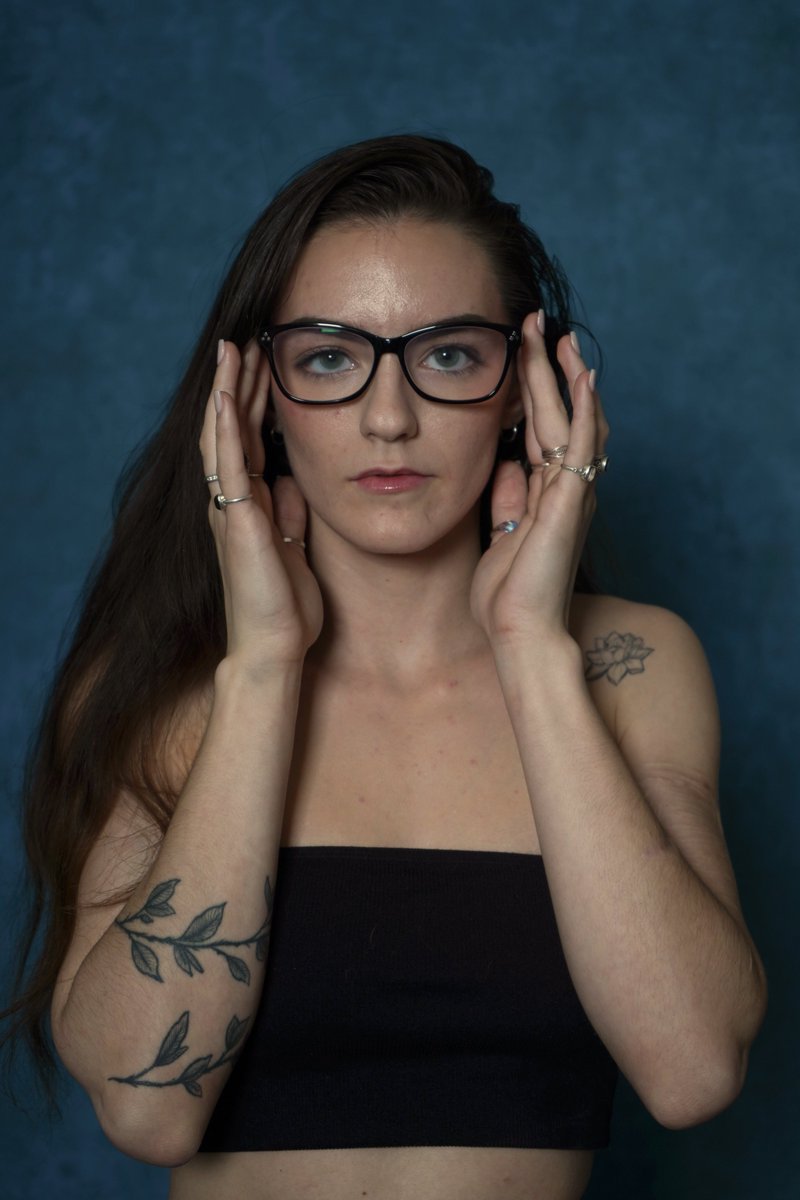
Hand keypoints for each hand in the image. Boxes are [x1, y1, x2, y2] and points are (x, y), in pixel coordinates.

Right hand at [199, 340, 322, 669]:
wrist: (274, 647)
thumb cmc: (285, 608)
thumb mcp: (296, 547)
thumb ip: (290, 514)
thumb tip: (293, 481)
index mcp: (251, 506)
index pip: (250, 442)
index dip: (254, 403)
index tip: (265, 365)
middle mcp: (234, 501)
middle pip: (233, 429)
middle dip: (240, 384)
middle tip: (249, 339)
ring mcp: (230, 508)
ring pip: (223, 437)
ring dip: (227, 391)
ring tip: (232, 348)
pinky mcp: (236, 519)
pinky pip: (227, 465)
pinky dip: (223, 426)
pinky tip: (224, 393)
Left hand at [470, 311, 608, 649]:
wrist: (518, 633)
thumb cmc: (508, 595)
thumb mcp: (499, 534)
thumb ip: (506, 498)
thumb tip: (506, 463)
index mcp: (547, 494)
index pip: (543, 430)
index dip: (535, 390)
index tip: (525, 353)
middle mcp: (566, 489)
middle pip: (561, 416)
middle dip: (550, 369)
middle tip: (542, 325)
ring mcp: (573, 494)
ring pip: (574, 422)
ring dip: (567, 377)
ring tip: (559, 336)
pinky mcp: (571, 503)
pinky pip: (583, 449)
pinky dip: (586, 412)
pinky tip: (584, 379)